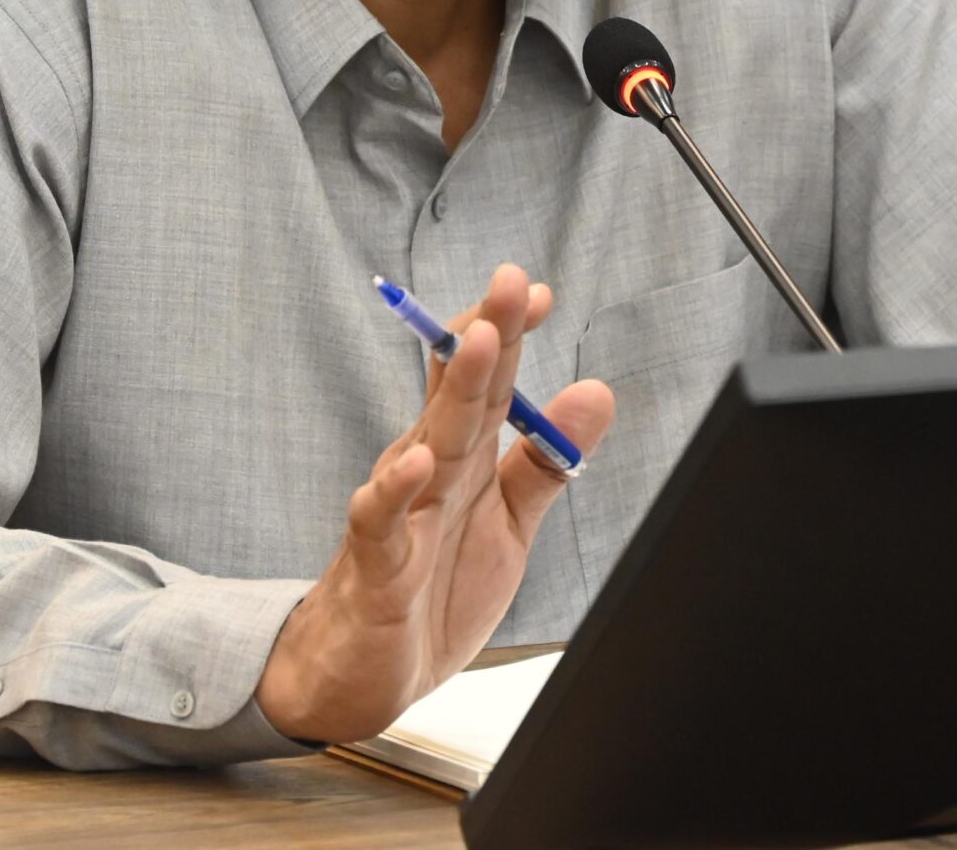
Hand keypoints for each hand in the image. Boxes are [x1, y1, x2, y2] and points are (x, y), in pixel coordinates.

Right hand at [254, 264, 615, 743]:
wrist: (361, 674)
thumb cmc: (432, 587)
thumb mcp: (508, 521)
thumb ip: (546, 461)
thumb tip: (595, 391)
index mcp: (460, 455)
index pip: (484, 381)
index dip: (510, 334)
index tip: (540, 292)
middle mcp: (426, 469)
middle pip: (459, 393)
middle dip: (488, 335)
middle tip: (512, 281)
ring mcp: (398, 511)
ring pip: (428, 439)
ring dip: (453, 390)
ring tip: (480, 342)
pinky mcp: (375, 563)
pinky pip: (380, 520)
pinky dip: (394, 491)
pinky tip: (414, 463)